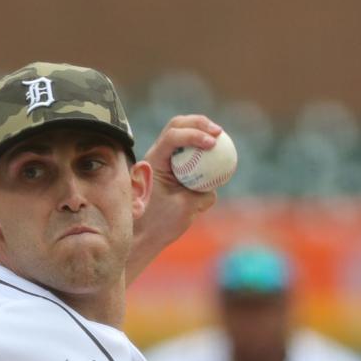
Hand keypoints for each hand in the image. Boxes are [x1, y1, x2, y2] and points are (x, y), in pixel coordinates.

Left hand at [127, 116, 221, 282]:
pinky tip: (215, 153)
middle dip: (199, 124)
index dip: (194, 134)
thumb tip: (214, 187)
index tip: (212, 144)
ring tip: (218, 138)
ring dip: (200, 131)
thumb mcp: (185, 210)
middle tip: (218, 133)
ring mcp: (162, 160)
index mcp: (153, 162)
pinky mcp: (170, 168)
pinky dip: (200, 149)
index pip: (172, 136)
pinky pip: (187, 152)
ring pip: (181, 135)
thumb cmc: (159, 225)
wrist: (142, 236)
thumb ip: (203, 195)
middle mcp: (156, 156)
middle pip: (177, 126)